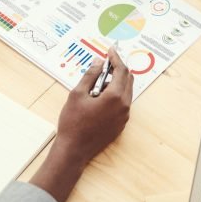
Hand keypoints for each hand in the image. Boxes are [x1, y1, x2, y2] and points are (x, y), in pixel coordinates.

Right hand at [56, 47, 132, 164]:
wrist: (73, 151)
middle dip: (118, 69)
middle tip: (105, 64)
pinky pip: (123, 103)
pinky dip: (116, 95)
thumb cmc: (73, 123)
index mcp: (115, 96)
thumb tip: (99, 62)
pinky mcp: (121, 124)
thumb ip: (90, 75)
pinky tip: (100, 97)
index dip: (116, 58)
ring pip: (126, 91)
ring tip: (98, 83)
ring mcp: (124, 116)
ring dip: (116, 82)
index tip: (111, 50)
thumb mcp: (77, 94)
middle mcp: (124, 106)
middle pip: (128, 79)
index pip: (121, 70)